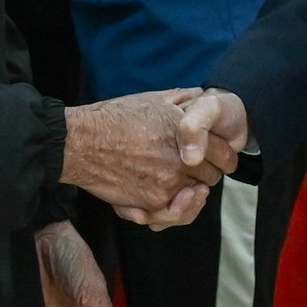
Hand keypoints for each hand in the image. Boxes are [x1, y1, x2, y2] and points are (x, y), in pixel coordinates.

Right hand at [63, 89, 237, 228]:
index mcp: (187, 134)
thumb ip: (183, 98)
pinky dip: (169, 206)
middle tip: (193, 170)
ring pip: (193, 197)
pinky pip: (171, 211)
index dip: (223, 156)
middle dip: (205, 174)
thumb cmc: (115, 118)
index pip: (224, 153)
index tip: (218, 159)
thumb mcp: (153, 99)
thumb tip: (201, 94)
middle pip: (211, 177)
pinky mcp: (152, 203)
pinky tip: (161, 195)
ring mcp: (168, 184)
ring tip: (181, 187)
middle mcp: (182, 160)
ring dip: (189, 193)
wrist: (83, 143)